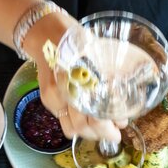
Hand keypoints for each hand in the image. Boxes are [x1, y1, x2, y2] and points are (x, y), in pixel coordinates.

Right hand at [23, 14, 123, 143]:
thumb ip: (112, 86)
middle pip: (83, 127)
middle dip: (101, 134)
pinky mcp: (47, 98)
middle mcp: (66, 90)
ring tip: (99, 129)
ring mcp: (54, 96)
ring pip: (72, 129)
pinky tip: (83, 116)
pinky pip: (62, 121)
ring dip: (88, 133)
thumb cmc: (81, 42)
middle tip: (113, 133)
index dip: (108, 128)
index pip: (96, 116)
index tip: (120, 129)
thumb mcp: (102, 58)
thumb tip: (121, 115)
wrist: (48, 33)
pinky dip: (75, 125)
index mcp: (84, 78)